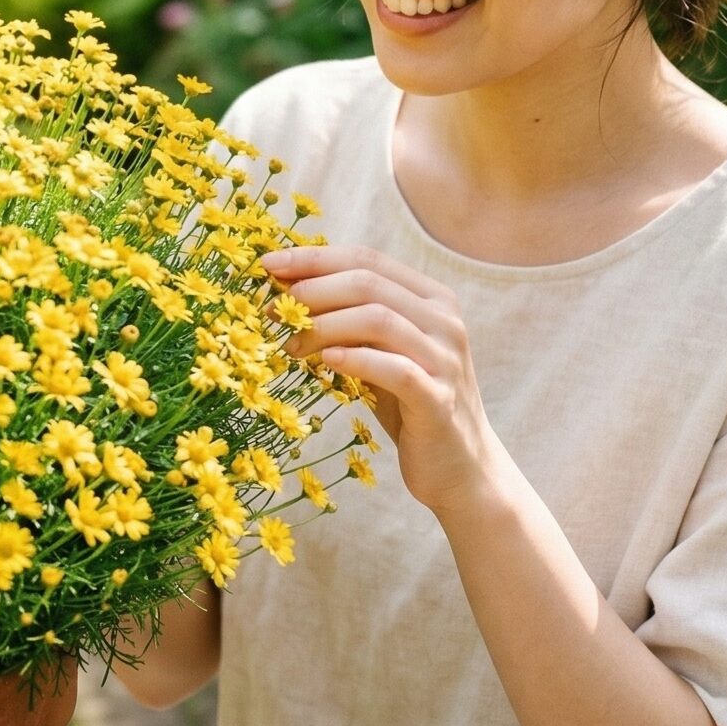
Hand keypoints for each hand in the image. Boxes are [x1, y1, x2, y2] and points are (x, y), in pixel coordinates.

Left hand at [260, 243, 505, 520]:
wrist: (459, 467)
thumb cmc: (408, 404)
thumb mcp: (380, 353)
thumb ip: (349, 320)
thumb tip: (285, 288)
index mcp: (433, 298)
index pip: (367, 259)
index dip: (314, 258)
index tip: (267, 264)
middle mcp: (445, 320)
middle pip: (368, 283)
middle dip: (311, 289)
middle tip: (273, 309)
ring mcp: (446, 359)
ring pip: (379, 320)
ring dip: (324, 325)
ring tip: (291, 344)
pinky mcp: (440, 400)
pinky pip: (395, 370)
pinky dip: (356, 359)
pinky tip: (326, 362)